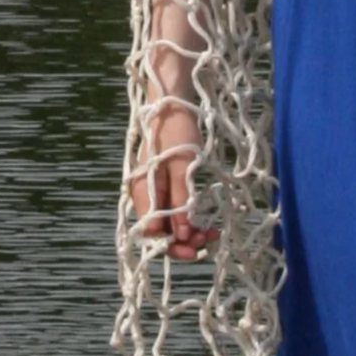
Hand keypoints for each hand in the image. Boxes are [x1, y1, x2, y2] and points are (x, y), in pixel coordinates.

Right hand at [129, 105, 217, 259]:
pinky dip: (189, 219)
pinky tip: (206, 224)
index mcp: (143, 192)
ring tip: (212, 233)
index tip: (196, 248)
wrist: (172, 108)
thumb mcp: (182, 167)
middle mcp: (144, 196)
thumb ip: (181, 201)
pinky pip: (174, 211)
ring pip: (169, 223)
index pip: (152, 232)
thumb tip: (182, 234)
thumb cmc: (176, 134)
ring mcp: (154, 193)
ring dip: (188, 232)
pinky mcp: (164, 188)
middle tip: (208, 241)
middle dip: (183, 241)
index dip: (173, 245)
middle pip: (160, 231)